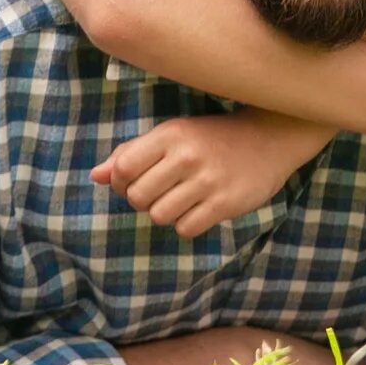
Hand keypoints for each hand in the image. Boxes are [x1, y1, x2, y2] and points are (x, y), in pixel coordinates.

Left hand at [91, 110, 334, 238]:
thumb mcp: (172, 135)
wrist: (268, 137)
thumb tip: (96, 176)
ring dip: (165, 214)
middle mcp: (186, 156)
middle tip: (160, 193)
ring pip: (159, 216)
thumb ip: (132, 153)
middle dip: (143, 201)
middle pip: (137, 197)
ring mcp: (207, 181)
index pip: (123, 169)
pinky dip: (186, 225)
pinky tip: (198, 209)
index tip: (135, 182)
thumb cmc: (211, 137)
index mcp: (169, 135)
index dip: (121, 183)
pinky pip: (185, 229)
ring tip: (181, 200)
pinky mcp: (225, 203)